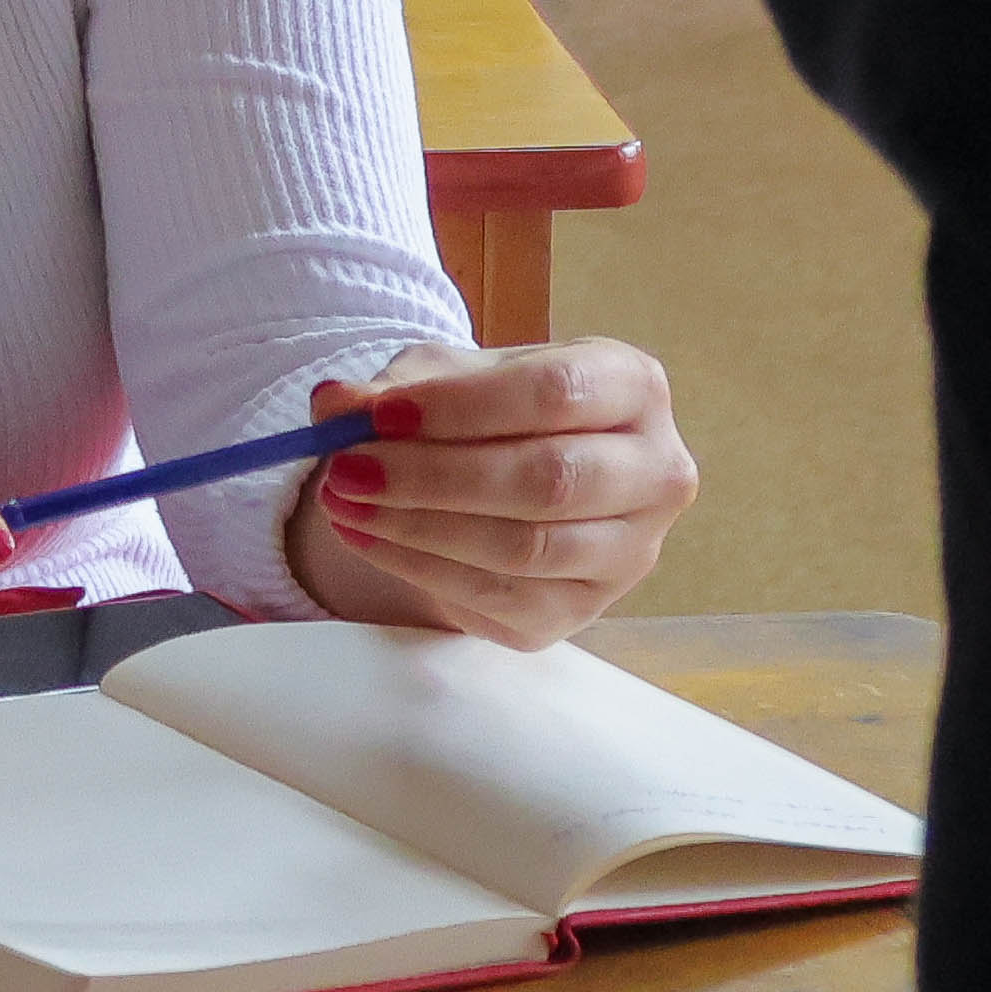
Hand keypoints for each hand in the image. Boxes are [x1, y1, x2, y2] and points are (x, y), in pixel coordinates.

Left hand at [286, 338, 694, 647]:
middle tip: (345, 469)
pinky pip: (501, 597)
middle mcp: (655, 471)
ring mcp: (628, 552)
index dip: (463, 406)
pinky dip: (421, 569)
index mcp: (634, 386)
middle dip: (433, 476)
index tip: (378, 414)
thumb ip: (394, 388)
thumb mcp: (443, 379)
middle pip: (549, 478)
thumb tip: (335, 404)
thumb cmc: (488, 415)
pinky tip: (367, 539)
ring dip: (418, 528)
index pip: (556, 392)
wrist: (510, 483)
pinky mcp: (583, 611)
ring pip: (525, 547)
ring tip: (342, 503)